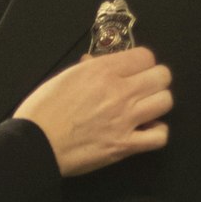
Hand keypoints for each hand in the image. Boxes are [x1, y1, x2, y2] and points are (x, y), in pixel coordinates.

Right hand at [14, 46, 170, 176]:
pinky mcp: (125, 146)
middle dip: (153, 80)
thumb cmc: (42, 110)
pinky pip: (160, 136)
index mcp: (103, 71)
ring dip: (157, 104)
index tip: (132, 72)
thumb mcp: (64, 78)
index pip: (146, 56)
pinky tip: (145, 131)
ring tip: (144, 110)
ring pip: (165, 102)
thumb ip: (88, 69)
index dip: (141, 63)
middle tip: (141, 90)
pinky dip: (157, 133)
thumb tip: (95, 64)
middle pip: (162, 76)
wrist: (35, 145)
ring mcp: (125, 119)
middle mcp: (120, 91)